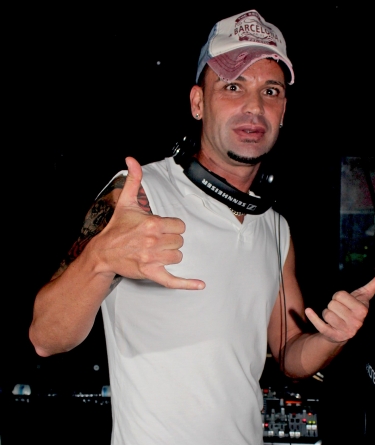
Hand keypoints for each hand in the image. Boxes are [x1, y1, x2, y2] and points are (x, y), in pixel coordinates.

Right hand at [94, 157, 204, 289]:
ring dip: (170, 255)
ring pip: (177, 256)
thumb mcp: (126, 202)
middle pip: (180, 242)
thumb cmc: (117, 229)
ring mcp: (153, 258)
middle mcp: (154, 240)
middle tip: (155, 241)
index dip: (172, 228)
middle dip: (170, 241)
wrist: (103, 252)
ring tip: (156, 252)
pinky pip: (173, 280)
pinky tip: (200, 285)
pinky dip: (187, 283)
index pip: (179, 226)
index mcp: (152, 223)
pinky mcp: (151, 272)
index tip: (160, 229)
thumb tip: (132, 160)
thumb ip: (134, 180)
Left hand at [304, 270, 374, 342]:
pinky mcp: (332, 336)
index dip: (339, 297)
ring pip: (325, 312)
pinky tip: (309, 311)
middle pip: (331, 304)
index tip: (345, 303)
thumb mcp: (365, 295)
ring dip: (326, 313)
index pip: (339, 295)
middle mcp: (355, 323)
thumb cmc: (354, 310)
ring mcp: (344, 331)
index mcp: (362, 311)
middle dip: (333, 305)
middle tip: (340, 311)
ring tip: (334, 318)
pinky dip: (312, 316)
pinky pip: (319, 324)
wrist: (345, 330)